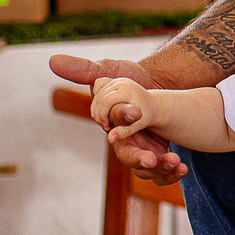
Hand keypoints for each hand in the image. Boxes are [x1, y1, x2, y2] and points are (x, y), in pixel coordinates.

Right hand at [49, 52, 186, 180]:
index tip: (138, 112)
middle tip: (153, 159)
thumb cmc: (130, 79)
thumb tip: (52, 60)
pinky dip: (172, 173)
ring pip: (146, 171)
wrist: (160, 87)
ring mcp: (142, 151)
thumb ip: (83, 70)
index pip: (113, 127)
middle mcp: (124, 141)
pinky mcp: (159, 157)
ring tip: (175, 162)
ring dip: (161, 169)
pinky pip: (163, 174)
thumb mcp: (109, 70)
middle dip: (140, 158)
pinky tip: (182, 169)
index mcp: (110, 124)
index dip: (123, 119)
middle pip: (128, 156)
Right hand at [91, 77, 153, 140]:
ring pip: (97, 92)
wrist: (153, 105)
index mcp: (127, 90)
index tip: (107, 126)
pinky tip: (105, 109)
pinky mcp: (115, 80)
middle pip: (99, 98)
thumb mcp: (137, 125)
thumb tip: (110, 139)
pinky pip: (98, 86)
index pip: (104, 102)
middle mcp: (122, 82)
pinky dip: (98, 98)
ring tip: (106, 120)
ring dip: (97, 108)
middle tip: (106, 125)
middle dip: (98, 114)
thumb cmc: (146, 117)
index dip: (101, 116)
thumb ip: (123, 132)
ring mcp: (118, 80)